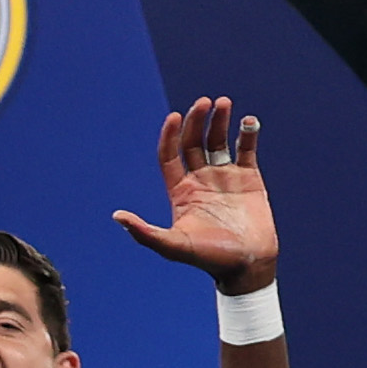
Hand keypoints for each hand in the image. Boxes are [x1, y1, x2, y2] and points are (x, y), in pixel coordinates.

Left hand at [110, 97, 277, 294]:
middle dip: (197, 121)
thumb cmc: (210, 258)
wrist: (247, 265)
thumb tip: (117, 217)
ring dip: (220, 121)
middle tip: (204, 102)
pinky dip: (247, 134)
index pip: (170, 156)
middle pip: (194, 143)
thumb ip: (145, 232)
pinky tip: (248, 121)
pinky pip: (246, 150)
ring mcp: (225, 177)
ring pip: (219, 142)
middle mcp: (200, 180)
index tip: (174, 117)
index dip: (170, 136)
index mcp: (180, 191)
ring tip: (224, 103)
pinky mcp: (249, 178)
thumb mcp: (173, 245)